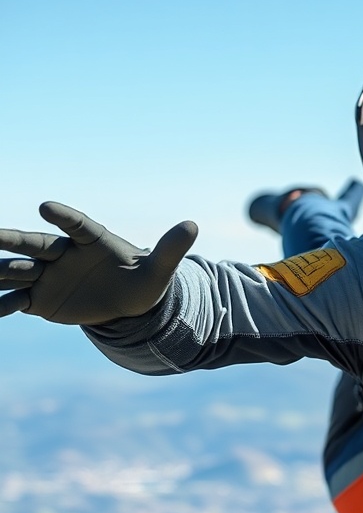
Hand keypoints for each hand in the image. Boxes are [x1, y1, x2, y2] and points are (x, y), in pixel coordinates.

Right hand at [0, 202, 197, 324]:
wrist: (127, 305)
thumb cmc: (143, 282)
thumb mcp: (160, 270)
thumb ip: (170, 249)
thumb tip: (193, 225)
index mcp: (91, 240)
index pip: (75, 225)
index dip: (62, 216)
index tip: (46, 207)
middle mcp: (63, 254)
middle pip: (34, 244)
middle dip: (10, 238)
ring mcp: (47, 276)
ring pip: (16, 271)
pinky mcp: (39, 300)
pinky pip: (15, 302)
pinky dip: (0, 305)